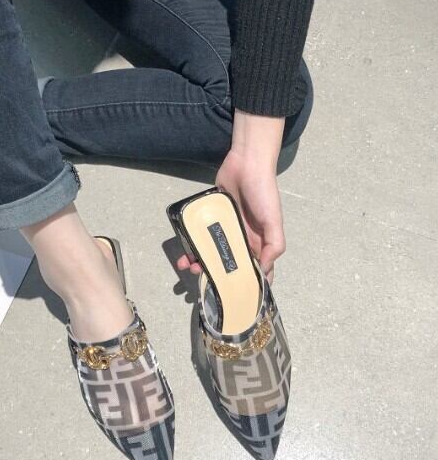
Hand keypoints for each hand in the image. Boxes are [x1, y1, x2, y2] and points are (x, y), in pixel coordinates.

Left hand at [176, 110, 285, 283]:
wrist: (246, 163)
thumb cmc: (263, 192)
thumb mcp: (274, 220)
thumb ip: (274, 245)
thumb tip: (263, 270)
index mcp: (258, 243)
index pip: (255, 269)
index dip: (247, 284)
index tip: (234, 296)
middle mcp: (241, 238)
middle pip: (226, 263)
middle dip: (216, 274)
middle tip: (203, 279)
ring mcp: (224, 228)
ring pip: (210, 251)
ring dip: (201, 261)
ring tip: (190, 266)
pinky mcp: (210, 217)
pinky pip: (199, 234)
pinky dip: (192, 244)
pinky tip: (185, 250)